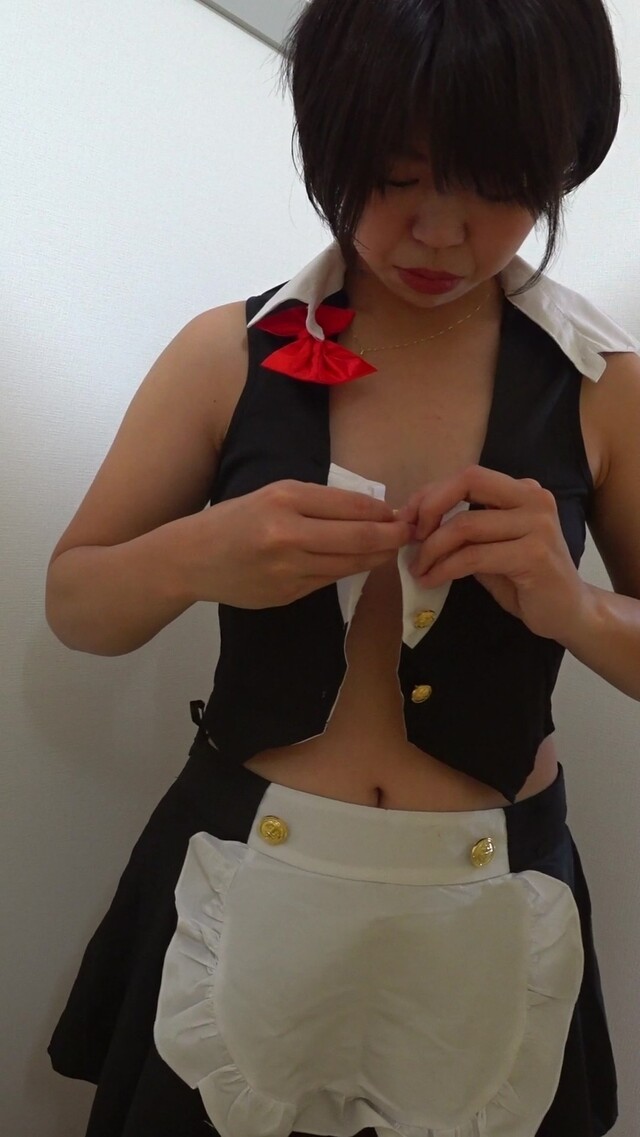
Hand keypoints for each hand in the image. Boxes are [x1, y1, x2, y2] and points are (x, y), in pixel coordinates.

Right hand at [184, 479, 414, 608]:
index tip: (398, 513)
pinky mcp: (288, 594)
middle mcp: (288, 534)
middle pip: (358, 537)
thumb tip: (369, 510)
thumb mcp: (271, 495)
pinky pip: (329, 580)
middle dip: (391, 537)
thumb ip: (316, 502)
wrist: (191, 559)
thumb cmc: (233, 520)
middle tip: (409, 535)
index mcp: (284, 499)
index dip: (381, 512)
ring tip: (390, 549)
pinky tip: (358, 563)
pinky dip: (349, 570)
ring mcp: (288, 569)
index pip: (350, 505)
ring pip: (349, 563)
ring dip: (376, 557)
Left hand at [396, 465, 588, 641]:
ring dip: (431, 549)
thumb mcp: (491, 548)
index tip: (407, 517)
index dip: (432, 493)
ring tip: (418, 568)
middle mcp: (534, 499)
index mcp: (523, 491)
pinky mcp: (534, 554)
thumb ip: (464, 531)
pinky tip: (431, 580)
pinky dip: (444, 568)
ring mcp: (538, 525)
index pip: (469, 476)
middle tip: (410, 537)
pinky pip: (473, 556)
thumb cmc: (526, 581)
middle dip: (429, 506)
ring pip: (465, 525)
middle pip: (468, 482)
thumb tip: (416, 523)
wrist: (570, 613)